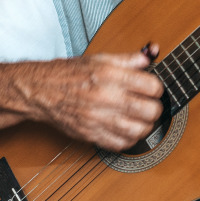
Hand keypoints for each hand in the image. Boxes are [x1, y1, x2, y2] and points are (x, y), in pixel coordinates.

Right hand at [24, 52, 164, 151]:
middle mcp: (105, 97)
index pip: (151, 86)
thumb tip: (150, 56)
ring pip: (138, 131)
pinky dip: (129, 140)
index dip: (157, 88)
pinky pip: (120, 144)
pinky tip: (127, 131)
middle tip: (152, 106)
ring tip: (142, 120)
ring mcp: (98, 118)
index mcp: (110, 75)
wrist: (42, 91)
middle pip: (149, 111)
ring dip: (146, 127)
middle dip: (155, 109)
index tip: (153, 89)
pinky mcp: (91, 134)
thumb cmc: (70, 74)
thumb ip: (128, 59)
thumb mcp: (100, 58)